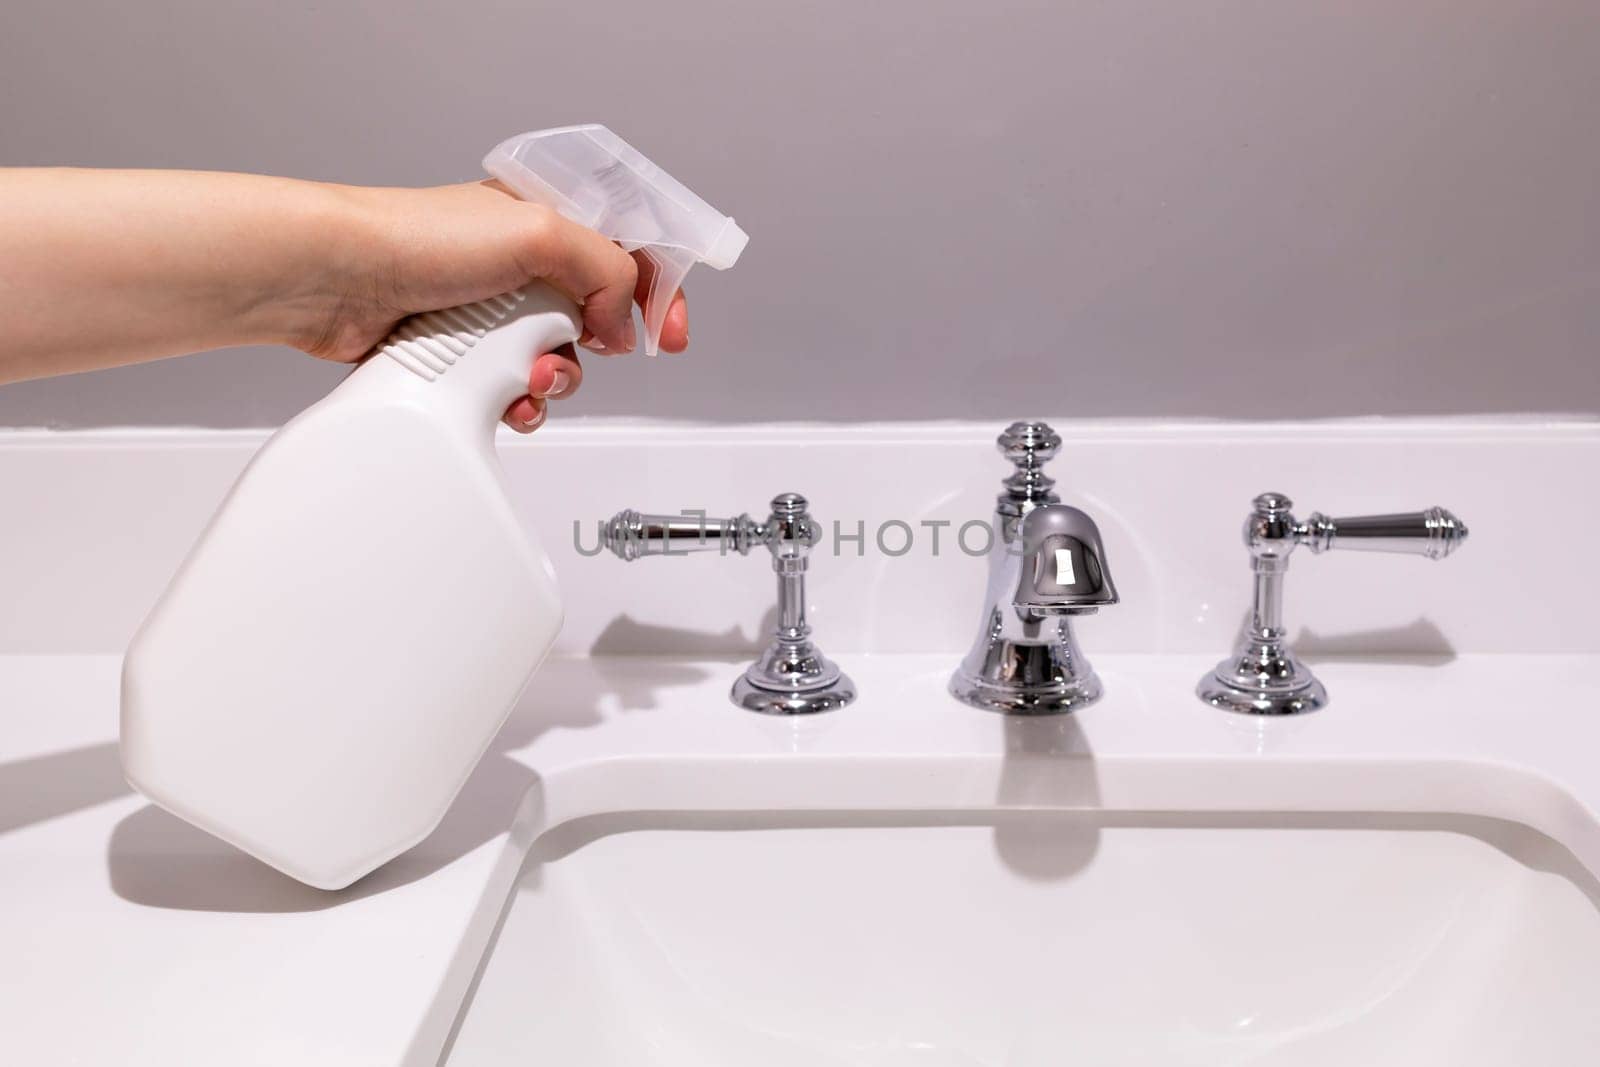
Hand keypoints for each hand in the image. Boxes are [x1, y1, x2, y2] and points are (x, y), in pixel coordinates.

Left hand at [309, 180, 689, 431]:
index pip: (626, 253)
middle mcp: (520, 262)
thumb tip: (623, 322)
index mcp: (545, 219)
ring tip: (528, 378)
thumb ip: (607, 271)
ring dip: (554, 379)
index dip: (657, 293)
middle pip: (596, 317)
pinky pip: (513, 389)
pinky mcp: (461, 352)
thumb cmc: (416, 239)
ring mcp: (490, 310)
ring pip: (557, 359)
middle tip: (585, 350)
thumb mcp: (539, 233)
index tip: (669, 333)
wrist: (334, 280)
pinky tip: (505, 402)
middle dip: (597, 346)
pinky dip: (518, 402)